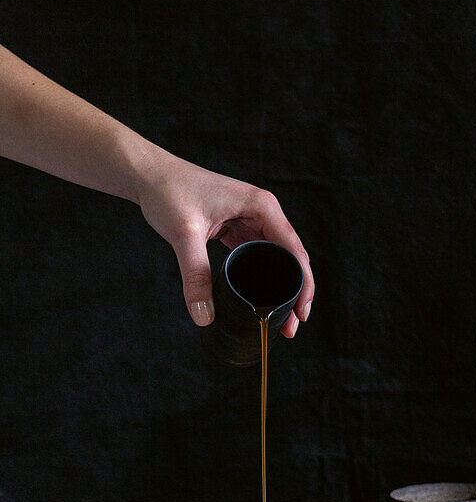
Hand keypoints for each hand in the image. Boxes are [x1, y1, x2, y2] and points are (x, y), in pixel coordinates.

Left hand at [138, 154, 313, 336]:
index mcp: (262, 207)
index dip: (303, 284)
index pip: (294, 251)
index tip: (302, 314)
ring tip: (280, 318)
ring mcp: (252, 220)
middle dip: (295, 292)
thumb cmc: (168, 192)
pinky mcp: (238, 227)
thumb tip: (204, 317)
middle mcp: (263, 212)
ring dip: (280, 287)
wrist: (148, 174)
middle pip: (291, 258)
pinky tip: (261, 298)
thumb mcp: (184, 234)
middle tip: (290, 327)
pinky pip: (258, 256)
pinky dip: (263, 277)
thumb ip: (195, 275)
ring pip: (276, 259)